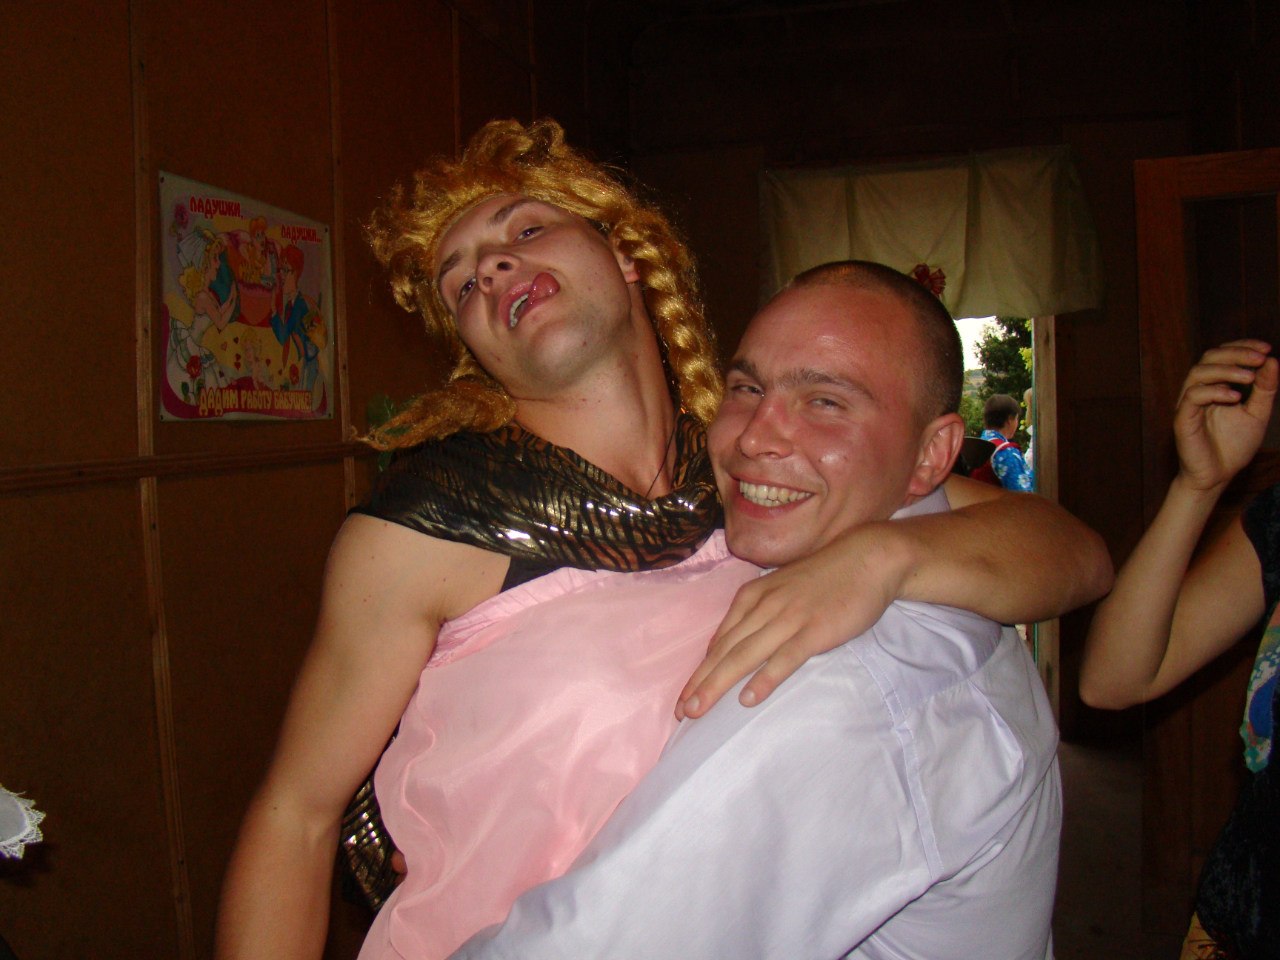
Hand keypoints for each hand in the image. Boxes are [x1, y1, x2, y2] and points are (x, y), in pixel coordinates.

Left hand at [677, 522, 905, 718]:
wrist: (867, 559)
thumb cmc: (823, 577)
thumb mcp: (779, 588)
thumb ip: (755, 613)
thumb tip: (729, 644)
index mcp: (752, 596)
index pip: (719, 641)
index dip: (699, 671)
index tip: (683, 698)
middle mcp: (763, 607)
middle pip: (725, 651)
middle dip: (700, 682)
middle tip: (681, 712)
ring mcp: (788, 619)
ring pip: (745, 656)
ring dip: (718, 684)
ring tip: (698, 709)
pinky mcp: (814, 631)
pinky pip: (784, 658)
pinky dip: (764, 678)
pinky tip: (748, 699)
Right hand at [1174, 340, 1277, 491]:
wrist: (1217, 477)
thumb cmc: (1233, 446)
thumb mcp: (1257, 414)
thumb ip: (1264, 389)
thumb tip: (1272, 361)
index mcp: (1214, 386)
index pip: (1222, 356)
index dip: (1242, 347)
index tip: (1266, 349)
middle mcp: (1199, 390)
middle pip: (1209, 357)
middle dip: (1236, 354)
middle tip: (1260, 358)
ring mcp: (1188, 404)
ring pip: (1198, 373)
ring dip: (1226, 370)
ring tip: (1250, 377)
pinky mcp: (1183, 419)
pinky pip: (1193, 396)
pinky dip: (1214, 392)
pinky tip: (1235, 397)